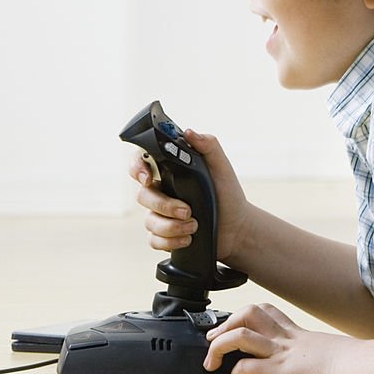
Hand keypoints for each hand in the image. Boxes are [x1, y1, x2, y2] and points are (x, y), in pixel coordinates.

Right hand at [129, 129, 249, 264]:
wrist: (237, 228)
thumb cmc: (228, 195)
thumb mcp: (222, 168)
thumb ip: (208, 146)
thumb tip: (189, 132)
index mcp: (171, 171)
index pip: (142, 163)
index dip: (137, 168)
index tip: (147, 178)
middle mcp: (162, 191)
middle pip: (143, 196)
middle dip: (164, 205)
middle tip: (187, 210)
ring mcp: (161, 214)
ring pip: (149, 221)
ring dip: (173, 226)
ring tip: (195, 225)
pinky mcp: (164, 235)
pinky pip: (154, 240)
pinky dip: (171, 241)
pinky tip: (188, 239)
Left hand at [203, 303, 351, 373]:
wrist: (355, 367)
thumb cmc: (348, 364)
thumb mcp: (328, 352)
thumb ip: (315, 355)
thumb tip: (316, 367)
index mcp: (296, 333)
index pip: (266, 310)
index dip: (244, 315)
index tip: (233, 325)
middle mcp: (285, 339)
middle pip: (248, 313)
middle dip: (225, 324)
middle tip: (213, 338)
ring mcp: (280, 353)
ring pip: (239, 336)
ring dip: (218, 347)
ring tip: (211, 362)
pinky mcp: (278, 372)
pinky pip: (245, 367)